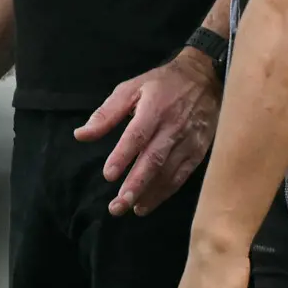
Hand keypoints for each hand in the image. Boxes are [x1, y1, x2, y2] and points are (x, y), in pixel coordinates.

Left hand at [76, 48, 219, 216]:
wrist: (205, 79)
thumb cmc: (162, 84)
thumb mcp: (131, 88)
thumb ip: (106, 113)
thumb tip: (81, 134)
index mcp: (154, 109)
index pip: (138, 135)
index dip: (123, 155)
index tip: (108, 175)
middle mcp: (173, 127)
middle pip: (153, 160)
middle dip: (135, 185)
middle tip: (117, 206)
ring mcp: (189, 141)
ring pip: (168, 172)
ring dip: (149, 193)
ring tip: (130, 209)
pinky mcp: (199, 151)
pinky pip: (182, 176)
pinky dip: (166, 192)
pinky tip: (148, 203)